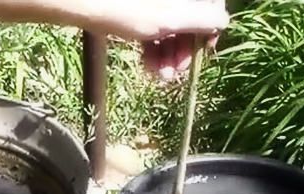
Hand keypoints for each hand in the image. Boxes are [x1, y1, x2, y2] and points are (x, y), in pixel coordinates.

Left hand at [87, 0, 227, 80]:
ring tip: (159, 76)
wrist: (80, 1)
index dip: (209, 31)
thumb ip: (202, 19)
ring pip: (170, 26)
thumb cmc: (125, 7)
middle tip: (174, 73)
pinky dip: (152, 47)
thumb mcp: (170, 18)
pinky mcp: (135, 8)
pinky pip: (152, 26)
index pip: (212, 5)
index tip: (201, 53)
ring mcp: (155, 2)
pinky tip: (147, 66)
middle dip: (183, 49)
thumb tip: (223, 21)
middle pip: (190, 17)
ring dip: (168, 54)